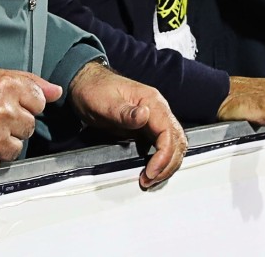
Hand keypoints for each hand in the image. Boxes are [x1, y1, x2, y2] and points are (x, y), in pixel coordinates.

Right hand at [0, 64, 61, 172]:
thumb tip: (57, 91)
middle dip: (15, 124)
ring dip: (3, 143)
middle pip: (29, 126)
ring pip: (16, 148)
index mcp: (8, 87)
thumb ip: (29, 81)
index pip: (40, 101)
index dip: (24, 104)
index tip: (9, 104)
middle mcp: (4, 112)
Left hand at [69, 60, 187, 189]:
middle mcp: (158, 110)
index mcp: (152, 102)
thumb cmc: (95, 90)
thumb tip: (144, 115)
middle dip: (168, 164)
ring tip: (151, 179)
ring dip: (167, 164)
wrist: (87, 84)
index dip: (164, 155)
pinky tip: (152, 171)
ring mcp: (155, 120)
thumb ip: (125, 111)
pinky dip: (163, 160)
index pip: (169, 132)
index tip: (151, 171)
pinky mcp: (148, 128)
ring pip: (174, 144)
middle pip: (177, 140)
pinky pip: (164, 145)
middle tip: (149, 180)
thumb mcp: (105, 102)